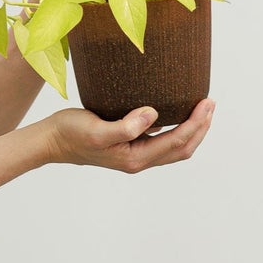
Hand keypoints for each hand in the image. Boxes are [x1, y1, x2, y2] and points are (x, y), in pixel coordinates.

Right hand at [41, 99, 215, 172]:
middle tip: (210, 103)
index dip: (196, 123)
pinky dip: (177, 129)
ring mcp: (135, 154)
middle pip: (182, 148)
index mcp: (135, 158)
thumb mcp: (97, 129)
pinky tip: (176, 114)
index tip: (206, 103)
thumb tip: (153, 115)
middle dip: (200, 127)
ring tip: (202, 109)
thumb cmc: (71, 133)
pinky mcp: (129, 146)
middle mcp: (139, 160)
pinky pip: (162, 141)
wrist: (52, 141)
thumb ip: (126, 126)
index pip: (177, 141)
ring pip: (174, 146)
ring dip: (192, 129)